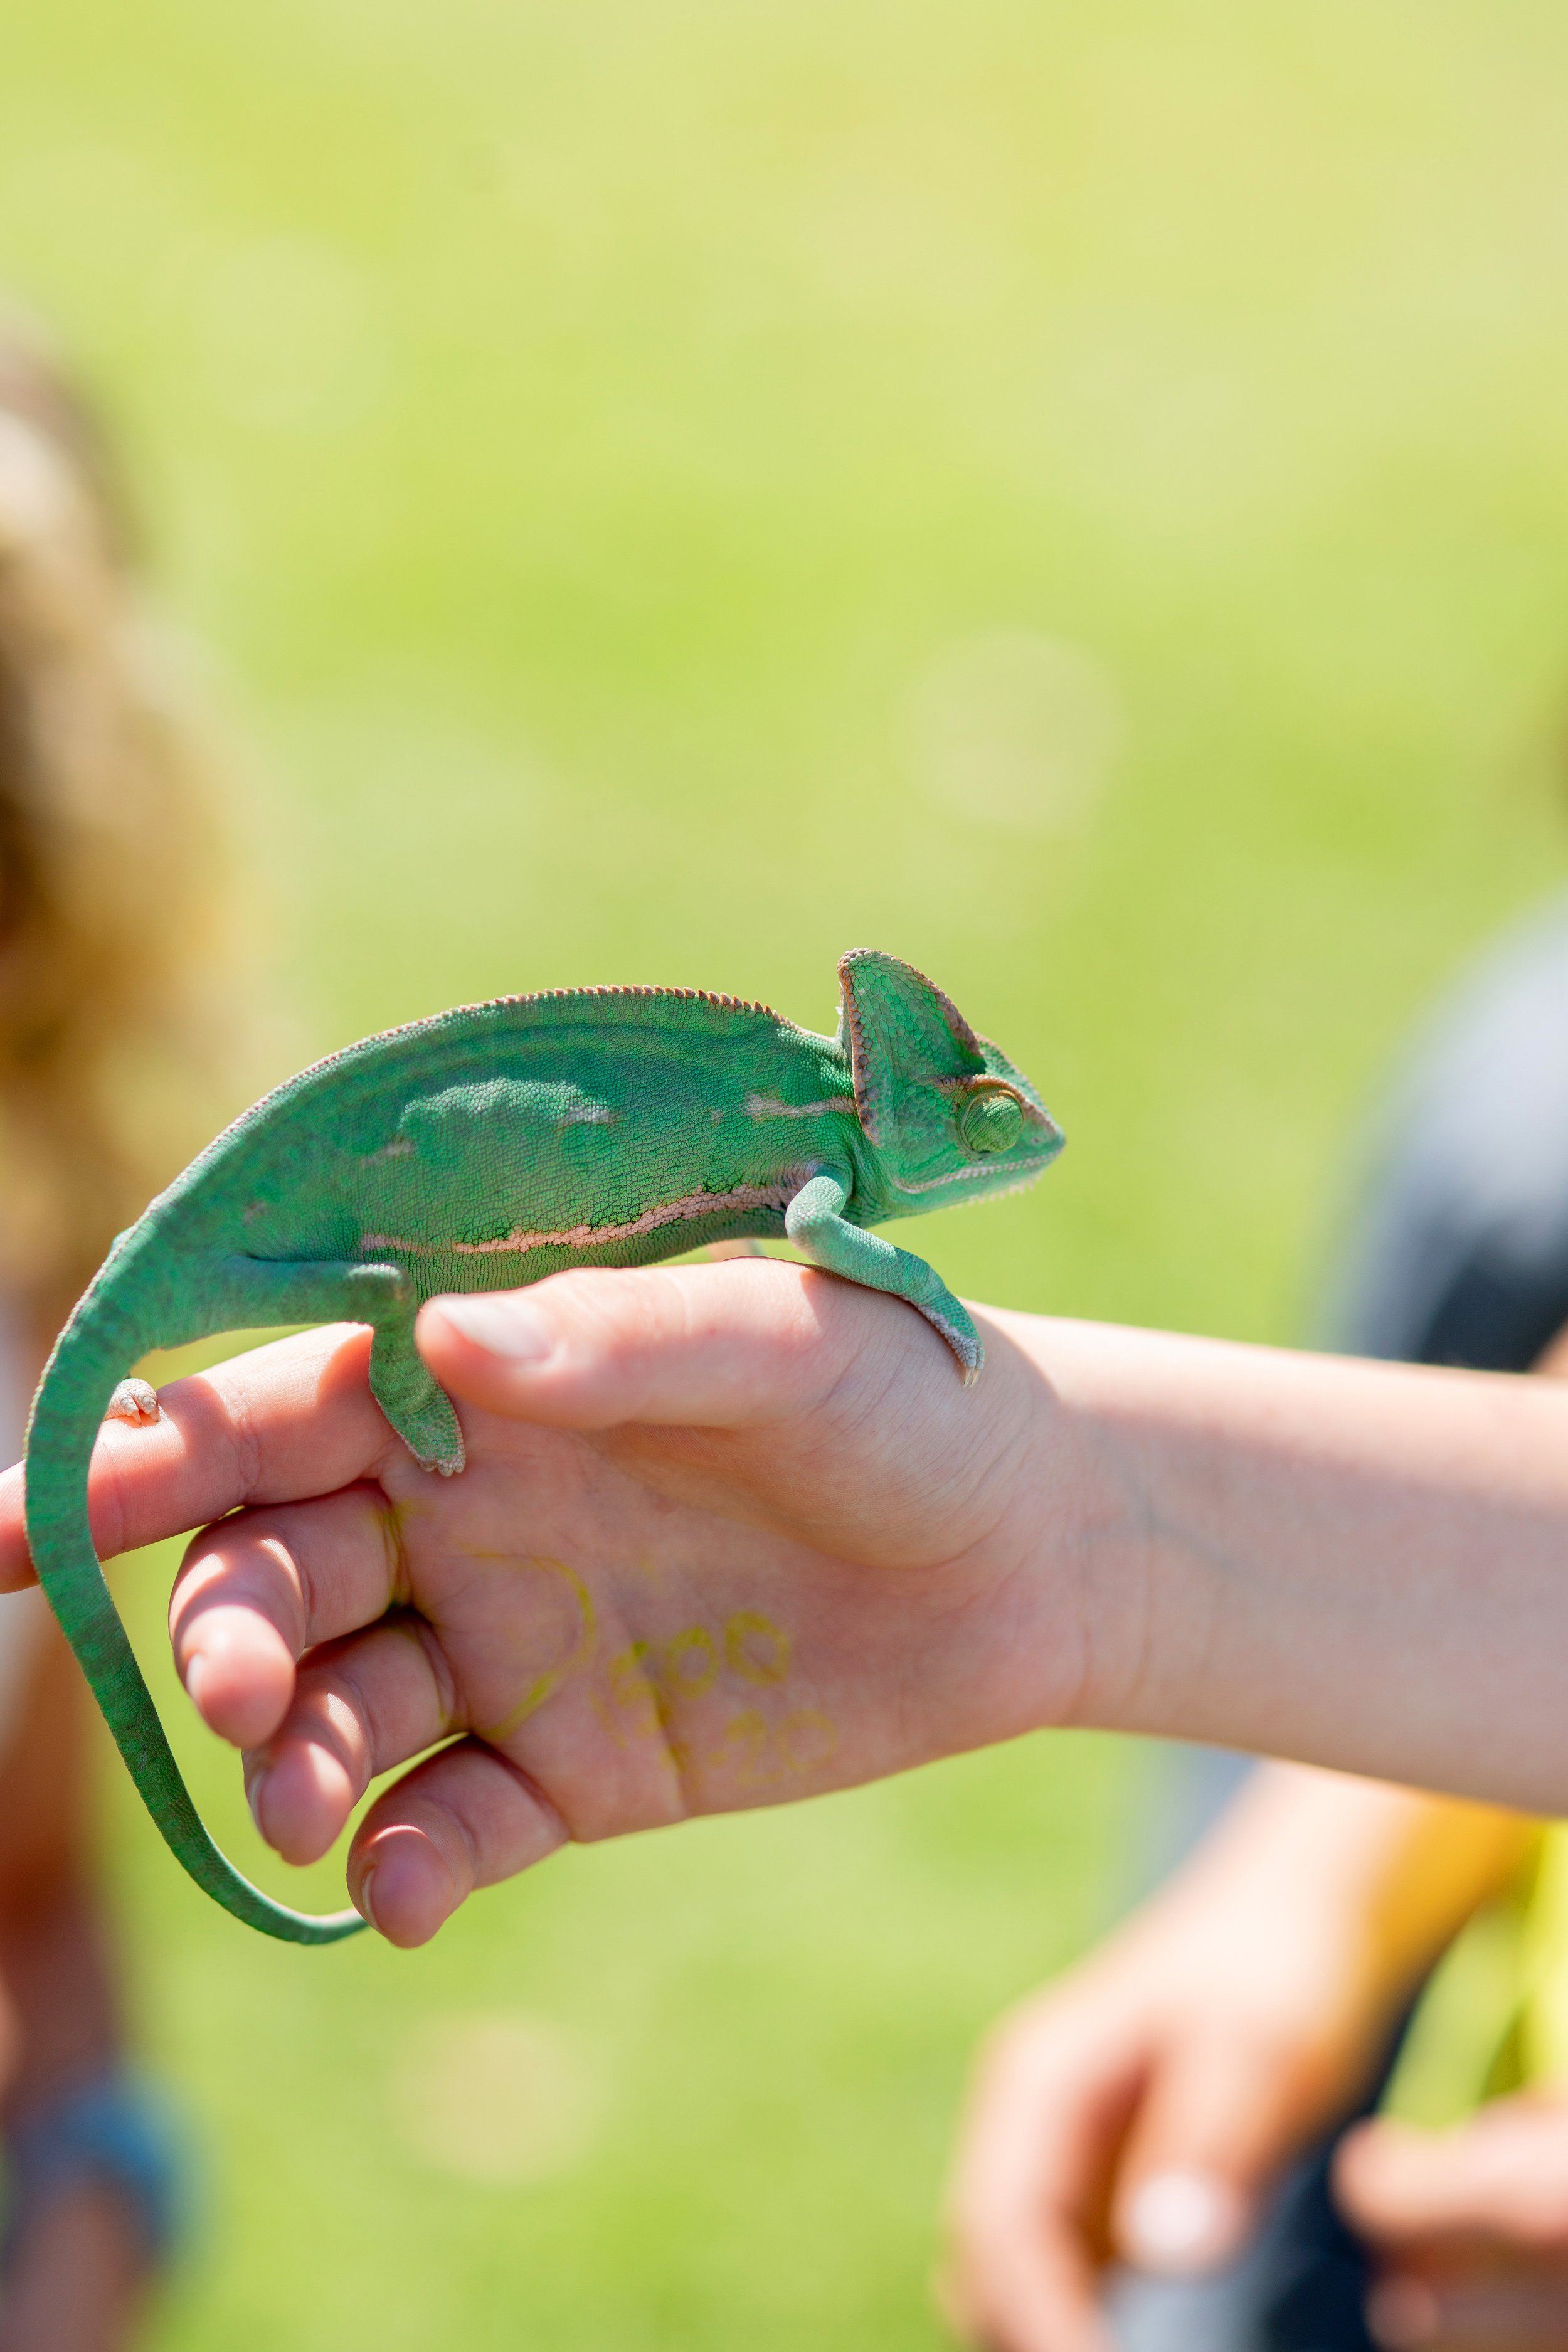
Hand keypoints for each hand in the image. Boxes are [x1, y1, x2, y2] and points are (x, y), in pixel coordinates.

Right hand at [0, 1260, 1093, 1947]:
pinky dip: (403, 1865)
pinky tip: (405, 1888)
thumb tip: (448, 1347)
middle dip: (218, 1622)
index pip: (281, 1411)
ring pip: (332, 1709)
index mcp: (483, 1387)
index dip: (148, 1453)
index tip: (35, 1512)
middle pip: (273, 1568)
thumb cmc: (913, 1394)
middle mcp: (463, 1513)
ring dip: (284, 1753)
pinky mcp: (571, 1766)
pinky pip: (445, 1825)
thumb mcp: (790, 1335)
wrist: (1035, 1548)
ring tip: (304, 1797)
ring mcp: (508, 1645)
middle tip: (234, 1682)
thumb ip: (621, 1341)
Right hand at [942, 1771, 1529, 2351]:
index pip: (1003, 2226)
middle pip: (986, 2268)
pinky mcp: (1090, 2194)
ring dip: (1049, 2337)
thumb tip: (1163, 2253)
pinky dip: (1080, 2332)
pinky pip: (1057, 2284)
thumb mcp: (1261, 2047)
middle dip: (1034, 2340)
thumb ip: (1211, 2142)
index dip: (1040, 2321)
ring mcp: (1049, 2160)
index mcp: (1037, 2081)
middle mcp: (1022, 2124)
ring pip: (1007, 2284)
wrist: (1284, 1928)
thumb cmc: (1276, 1977)